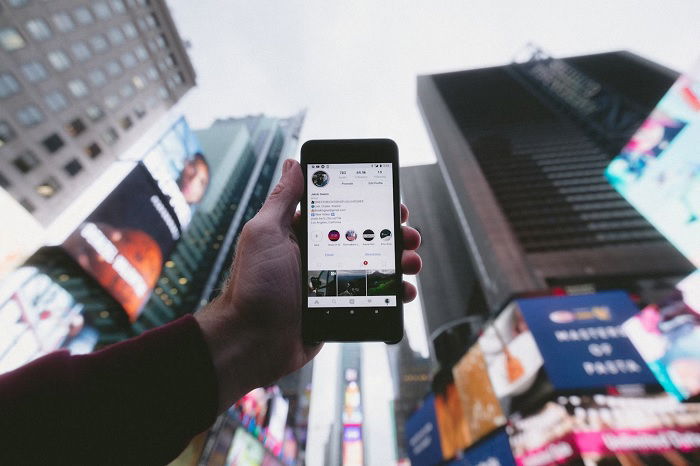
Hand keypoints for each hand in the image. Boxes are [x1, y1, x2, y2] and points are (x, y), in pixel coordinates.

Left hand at [195, 159, 421, 411]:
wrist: (252, 342)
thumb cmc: (253, 286)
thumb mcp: (265, 233)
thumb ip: (283, 199)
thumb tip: (294, 163)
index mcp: (302, 234)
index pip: (344, 212)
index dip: (371, 205)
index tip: (392, 203)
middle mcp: (320, 256)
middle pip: (366, 238)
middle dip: (393, 234)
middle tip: (409, 234)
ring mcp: (332, 284)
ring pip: (375, 267)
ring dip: (399, 261)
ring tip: (411, 262)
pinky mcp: (341, 309)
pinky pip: (374, 298)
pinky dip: (393, 294)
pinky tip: (404, 291)